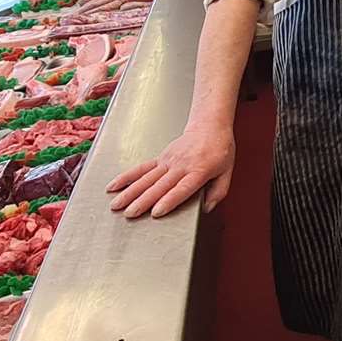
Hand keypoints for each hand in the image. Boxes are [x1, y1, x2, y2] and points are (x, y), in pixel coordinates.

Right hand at [107, 126, 234, 217]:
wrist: (210, 125)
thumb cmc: (220, 149)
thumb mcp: (227, 171)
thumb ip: (218, 191)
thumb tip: (207, 208)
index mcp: (199, 170)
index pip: (182, 188)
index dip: (169, 200)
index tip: (156, 212)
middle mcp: (181, 166)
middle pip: (159, 186)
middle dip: (143, 201)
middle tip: (130, 214)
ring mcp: (168, 161)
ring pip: (146, 178)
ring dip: (130, 192)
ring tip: (116, 204)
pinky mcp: (161, 158)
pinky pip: (142, 168)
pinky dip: (127, 177)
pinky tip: (114, 185)